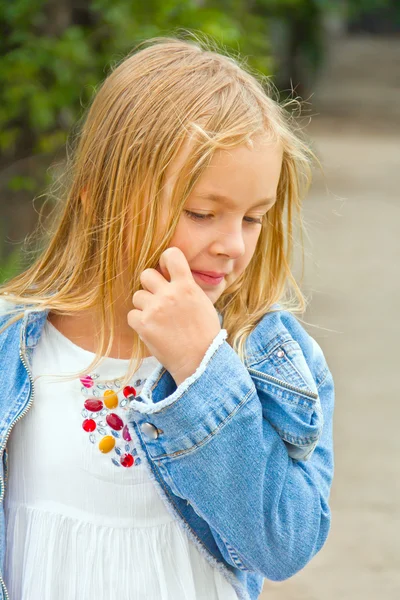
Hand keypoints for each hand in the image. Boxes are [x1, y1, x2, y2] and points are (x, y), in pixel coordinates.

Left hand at [127, 247, 221, 384]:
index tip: (165, 270)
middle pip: (146, 274)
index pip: (171, 255)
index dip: (165, 260)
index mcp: (187, 286)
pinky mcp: (143, 324)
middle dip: (150, 285)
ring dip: (144, 306)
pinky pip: (131, 314)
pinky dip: (138, 322)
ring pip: (137, 295)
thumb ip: (187, 287)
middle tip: (158, 299)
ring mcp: (155, 309)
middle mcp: (170, 294)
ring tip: (157, 319)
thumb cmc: (204, 334)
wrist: (200, 361)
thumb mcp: (203, 303)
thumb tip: (172, 277)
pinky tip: (152, 330)